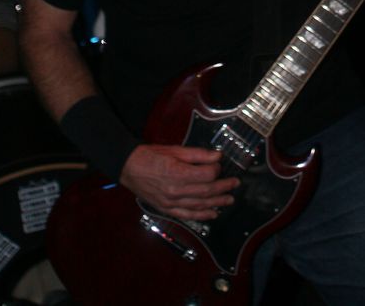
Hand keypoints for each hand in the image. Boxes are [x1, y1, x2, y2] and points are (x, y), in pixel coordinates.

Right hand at [119, 143, 239, 220]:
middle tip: (235, 184)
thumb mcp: (175, 150)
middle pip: (206, 192)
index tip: (220, 164)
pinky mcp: (167, 209)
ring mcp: (170, 203)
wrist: (129, 167)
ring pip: (199, 205)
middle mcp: (175, 191)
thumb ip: (197, 154)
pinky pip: (187, 215)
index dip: (216, 170)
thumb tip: (217, 157)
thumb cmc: (151, 155)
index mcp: (177, 173)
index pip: (206, 176)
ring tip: (229, 199)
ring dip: (217, 203)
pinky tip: (213, 214)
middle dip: (223, 188)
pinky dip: (202, 216)